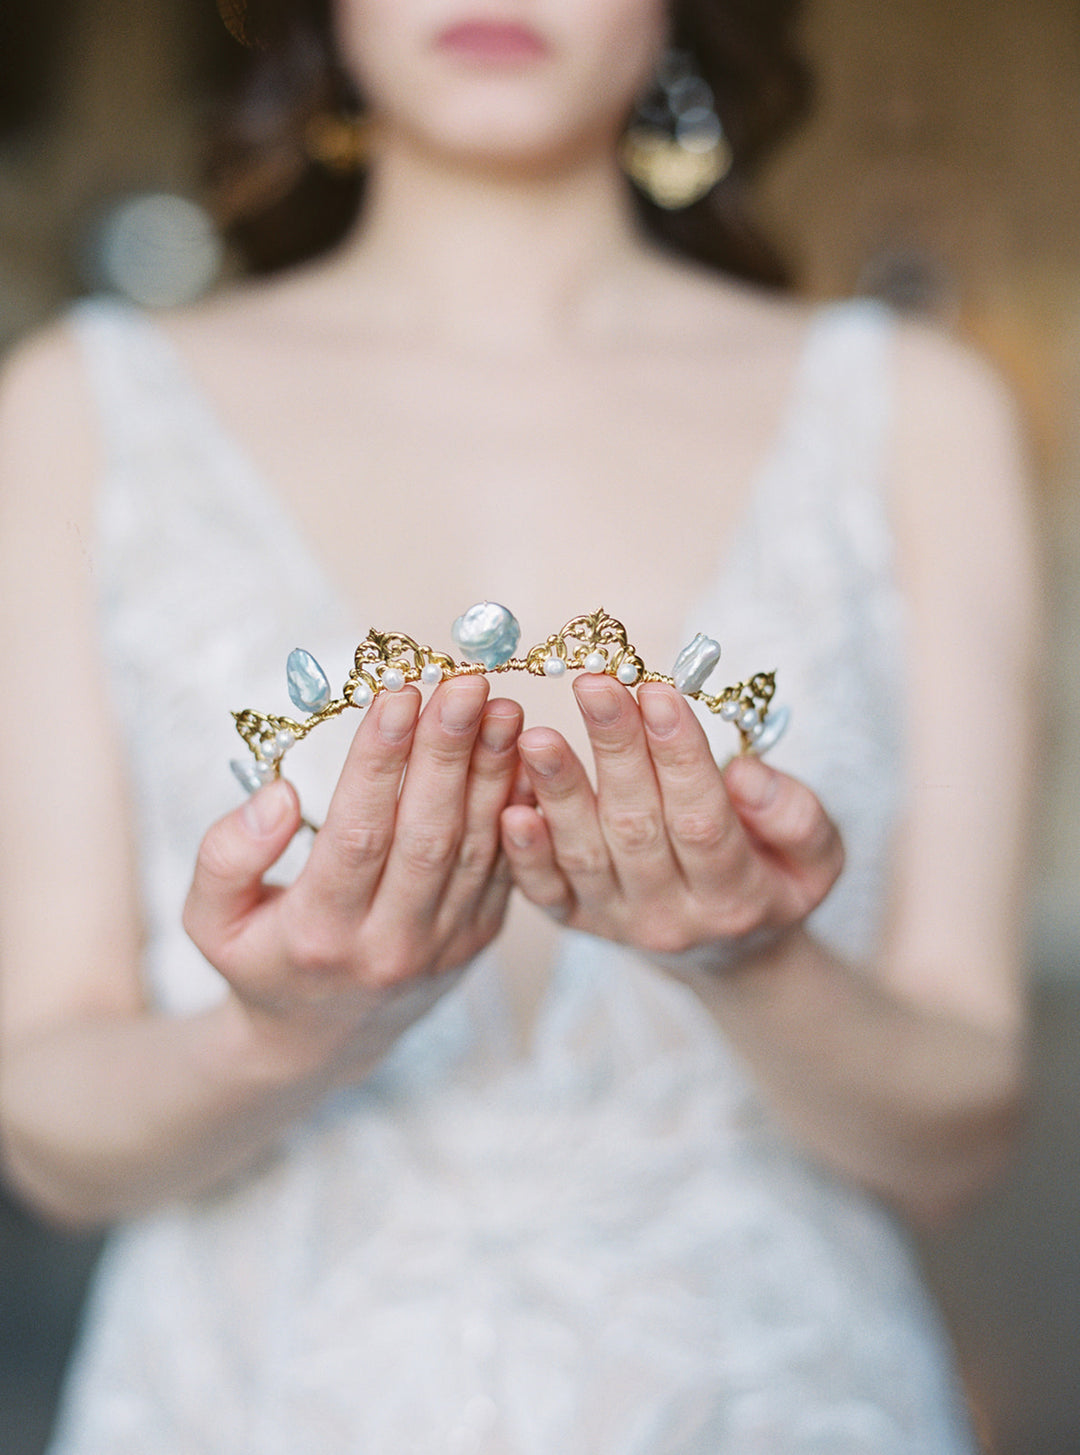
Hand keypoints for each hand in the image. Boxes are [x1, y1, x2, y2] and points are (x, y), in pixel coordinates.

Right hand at [183, 679, 522, 1073]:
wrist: (322, 1042)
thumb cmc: (262, 960)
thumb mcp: (210, 921)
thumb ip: (227, 856)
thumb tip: (280, 794)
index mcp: (320, 935)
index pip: (357, 835)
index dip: (380, 763)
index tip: (397, 694)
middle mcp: (389, 945)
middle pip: (427, 836)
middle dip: (448, 752)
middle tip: (465, 684)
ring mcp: (443, 946)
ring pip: (474, 849)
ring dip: (492, 772)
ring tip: (502, 706)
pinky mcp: (477, 940)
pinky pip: (502, 867)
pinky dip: (514, 809)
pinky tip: (520, 754)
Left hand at [501, 676, 842, 969]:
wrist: (726, 950)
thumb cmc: (770, 876)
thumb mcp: (816, 858)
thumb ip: (797, 816)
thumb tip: (745, 775)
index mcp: (735, 897)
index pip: (704, 820)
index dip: (681, 756)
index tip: (659, 691)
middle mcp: (670, 917)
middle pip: (638, 827)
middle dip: (615, 748)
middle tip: (594, 684)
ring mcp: (615, 920)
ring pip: (583, 854)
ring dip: (558, 790)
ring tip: (536, 734)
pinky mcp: (573, 919)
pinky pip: (543, 888)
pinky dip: (523, 849)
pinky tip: (508, 802)